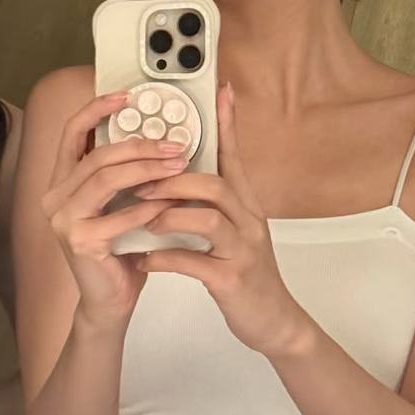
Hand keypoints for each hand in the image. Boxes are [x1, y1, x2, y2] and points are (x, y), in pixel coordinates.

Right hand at [42, 91, 190, 330]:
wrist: (110, 303)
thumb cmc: (120, 250)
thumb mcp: (120, 204)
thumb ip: (125, 174)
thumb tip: (157, 136)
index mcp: (62, 181)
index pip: (72, 132)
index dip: (97, 109)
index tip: (127, 96)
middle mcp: (55, 196)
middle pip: (97, 154)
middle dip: (139, 144)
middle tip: (174, 144)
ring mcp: (63, 219)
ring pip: (106, 178)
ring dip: (146, 169)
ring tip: (178, 165)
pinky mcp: (79, 241)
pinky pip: (119, 215)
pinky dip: (148, 207)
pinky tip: (170, 204)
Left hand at [137, 84, 309, 357]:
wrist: (274, 322)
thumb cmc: (245, 271)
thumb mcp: (234, 229)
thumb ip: (211, 201)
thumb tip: (179, 175)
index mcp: (245, 205)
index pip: (234, 156)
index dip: (226, 124)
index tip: (219, 92)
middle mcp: (247, 221)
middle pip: (214, 184)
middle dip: (173, 180)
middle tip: (139, 182)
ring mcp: (242, 250)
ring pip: (208, 218)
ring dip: (169, 215)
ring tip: (143, 219)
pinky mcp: (232, 280)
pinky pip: (195, 262)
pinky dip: (165, 258)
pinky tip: (144, 259)